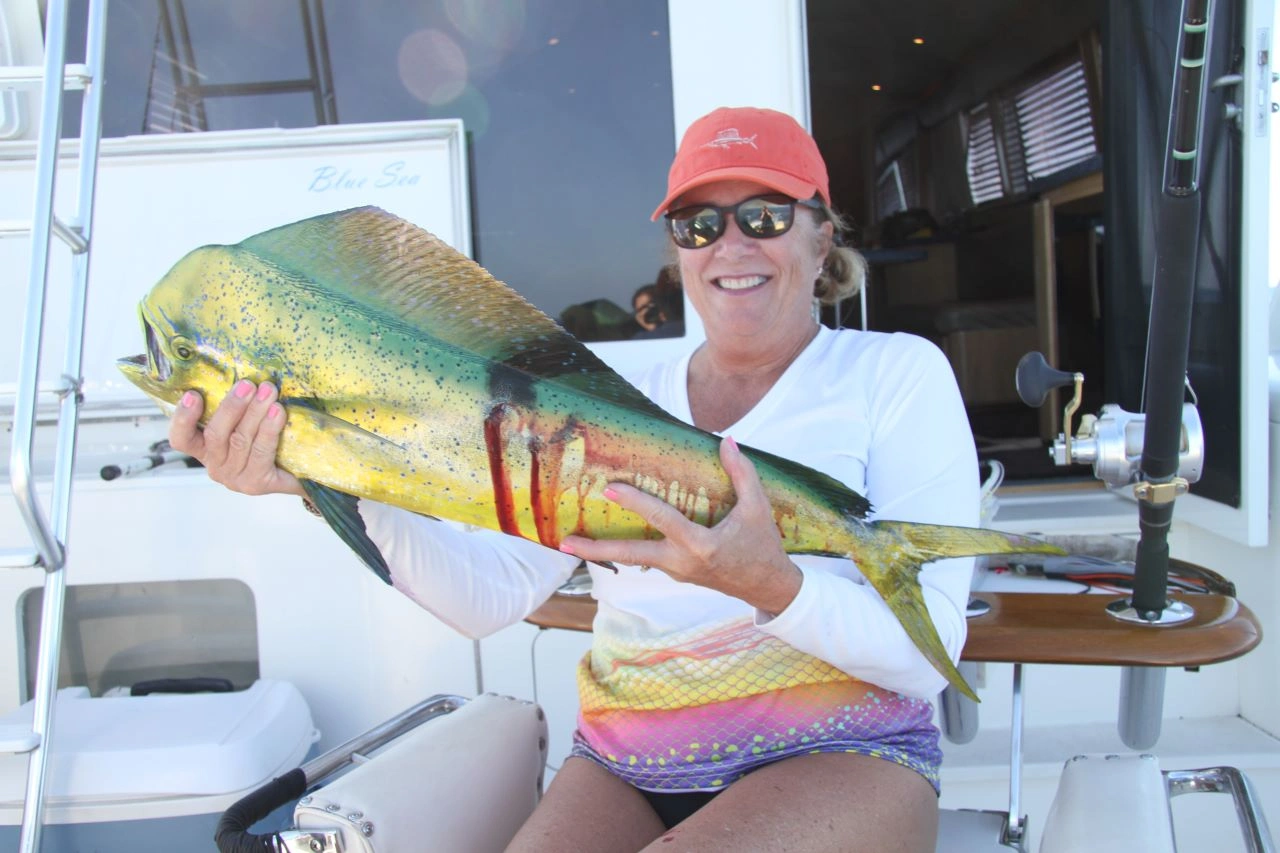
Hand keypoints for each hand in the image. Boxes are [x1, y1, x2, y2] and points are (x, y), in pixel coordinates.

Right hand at [168, 380, 305, 497]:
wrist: (298, 474)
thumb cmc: (269, 444)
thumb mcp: (246, 424)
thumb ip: (238, 408)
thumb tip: (242, 376)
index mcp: (205, 449)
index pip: (182, 438)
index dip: (183, 418)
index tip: (193, 394)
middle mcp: (215, 465)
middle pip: (215, 435)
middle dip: (231, 406)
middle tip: (247, 385)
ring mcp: (235, 477)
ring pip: (240, 440)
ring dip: (255, 412)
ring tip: (268, 391)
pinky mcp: (256, 483)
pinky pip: (261, 452)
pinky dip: (269, 429)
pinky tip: (278, 412)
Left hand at [559, 436, 802, 614]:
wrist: (768, 587)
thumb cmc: (763, 546)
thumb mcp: (758, 508)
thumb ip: (742, 473)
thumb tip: (726, 441)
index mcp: (700, 545)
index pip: (661, 520)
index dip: (636, 503)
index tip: (610, 489)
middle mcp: (681, 563)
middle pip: (631, 556)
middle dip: (596, 550)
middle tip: (565, 543)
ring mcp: (676, 572)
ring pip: (634, 560)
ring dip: (605, 551)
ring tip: (574, 540)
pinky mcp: (677, 574)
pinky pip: (647, 559)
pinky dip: (628, 548)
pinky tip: (611, 536)